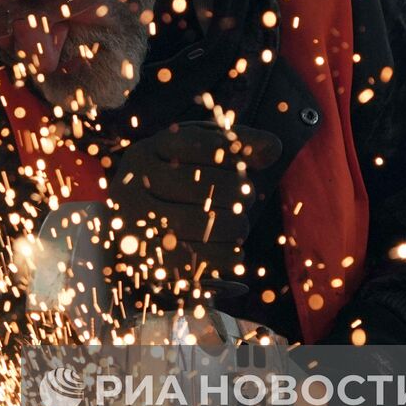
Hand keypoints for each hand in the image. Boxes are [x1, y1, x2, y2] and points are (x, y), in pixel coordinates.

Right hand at [106, 121, 280, 297]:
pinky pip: (197, 260)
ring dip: (235, 226)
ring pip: (201, 223)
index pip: (200, 144)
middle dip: (238, 192)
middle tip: (245, 198)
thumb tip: (273, 147)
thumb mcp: (196, 155)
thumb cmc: (175, 183)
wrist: (136, 231)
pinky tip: (233, 251)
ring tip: (239, 225)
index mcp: (146, 153)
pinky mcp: (146, 261)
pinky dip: (226, 256)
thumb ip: (234, 144)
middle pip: (203, 185)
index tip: (243, 163)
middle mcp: (131, 186)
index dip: (232, 153)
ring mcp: (134, 226)